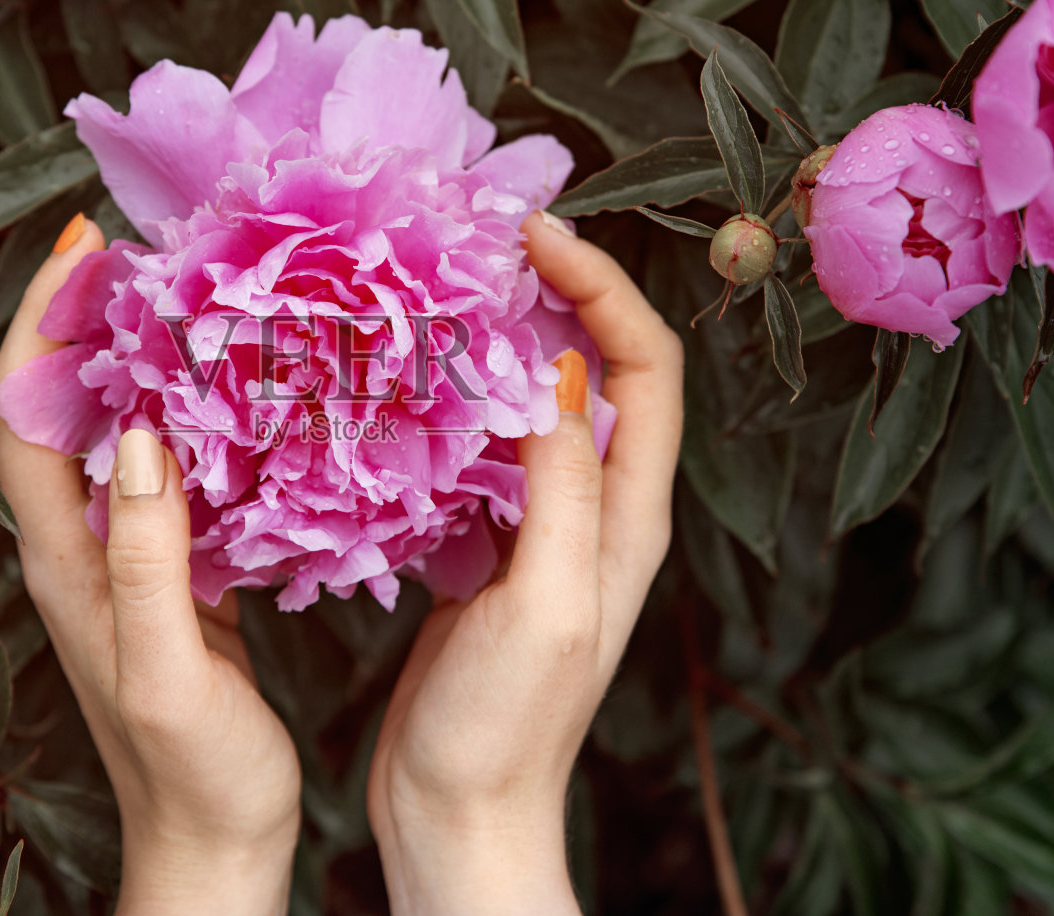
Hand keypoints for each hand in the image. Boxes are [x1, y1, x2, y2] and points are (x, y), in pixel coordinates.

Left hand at [0, 217, 300, 915]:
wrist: (215, 843)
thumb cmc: (195, 774)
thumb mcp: (166, 670)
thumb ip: (145, 556)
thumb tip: (140, 434)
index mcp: (63, 557)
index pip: (19, 408)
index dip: (42, 319)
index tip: (91, 242)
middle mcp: (77, 543)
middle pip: (56, 401)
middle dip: (87, 314)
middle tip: (152, 249)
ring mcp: (121, 556)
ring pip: (111, 427)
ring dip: (139, 354)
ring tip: (195, 295)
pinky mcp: (169, 570)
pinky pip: (166, 466)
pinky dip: (190, 411)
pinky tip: (240, 391)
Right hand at [366, 210, 684, 915]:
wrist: (459, 815)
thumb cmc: (505, 728)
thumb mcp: (544, 602)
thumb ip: (558, 487)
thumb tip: (550, 373)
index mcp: (628, 518)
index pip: (646, 369)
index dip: (603, 290)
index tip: (534, 238)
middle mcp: (598, 512)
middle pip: (601, 370)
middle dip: (557, 293)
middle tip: (484, 245)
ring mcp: (542, 529)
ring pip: (539, 403)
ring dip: (503, 340)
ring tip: (442, 291)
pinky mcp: (489, 548)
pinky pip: (486, 449)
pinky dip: (456, 400)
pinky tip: (407, 383)